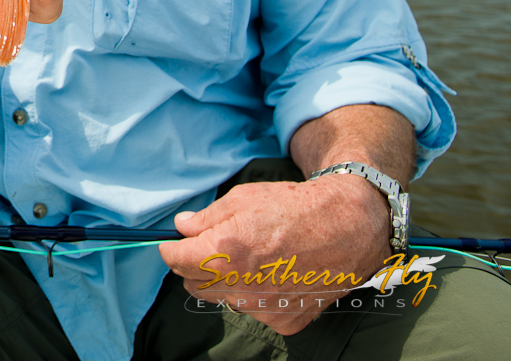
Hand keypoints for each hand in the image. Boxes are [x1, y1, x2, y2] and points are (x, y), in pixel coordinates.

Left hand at [159, 174, 392, 333]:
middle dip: (195, 266)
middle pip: (194, 285)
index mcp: (222, 254)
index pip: (175, 260)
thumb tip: (182, 227)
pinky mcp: (284, 321)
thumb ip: (206, 218)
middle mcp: (239, 287)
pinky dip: (257, 295)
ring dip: (226, 282)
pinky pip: (255, 311)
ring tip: (252, 259)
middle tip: (212, 248)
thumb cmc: (294, 208)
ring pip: (223, 299)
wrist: (347, 228)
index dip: (172, 248)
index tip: (175, 243)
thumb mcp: (242, 199)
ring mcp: (262, 309)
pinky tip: (276, 274)